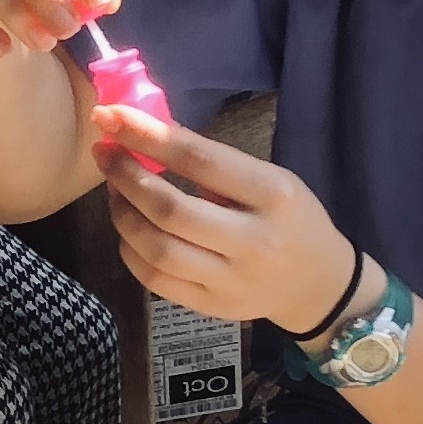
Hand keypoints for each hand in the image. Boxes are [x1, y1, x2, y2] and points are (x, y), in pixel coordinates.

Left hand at [93, 103, 355, 334]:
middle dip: (125, 175)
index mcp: (273, 195)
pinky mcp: (212, 307)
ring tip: (115, 189)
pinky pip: (154, 279)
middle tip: (104, 152)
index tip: (111, 115)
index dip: (147, 136)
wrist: (318, 284)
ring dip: (122, 213)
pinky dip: (130, 249)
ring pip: (156, 249)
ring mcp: (231, 281)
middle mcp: (253, 242)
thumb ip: (215, 163)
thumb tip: (148, 133)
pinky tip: (128, 227)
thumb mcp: (272, 179)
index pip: (199, 160)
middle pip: (170, 209)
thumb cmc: (290, 219)